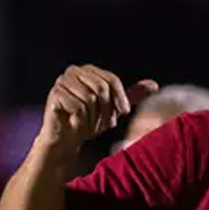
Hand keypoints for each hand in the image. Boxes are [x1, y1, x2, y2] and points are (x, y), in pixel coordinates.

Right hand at [38, 64, 158, 154]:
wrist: (66, 139)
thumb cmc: (89, 122)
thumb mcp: (114, 109)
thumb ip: (131, 96)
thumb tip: (154, 85)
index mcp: (88, 70)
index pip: (111, 79)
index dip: (120, 98)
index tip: (124, 112)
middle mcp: (73, 71)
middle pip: (101, 88)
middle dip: (106, 110)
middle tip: (102, 124)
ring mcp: (62, 81)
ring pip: (90, 98)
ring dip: (93, 118)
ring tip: (88, 124)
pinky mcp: (55, 94)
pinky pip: (78, 107)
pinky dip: (80, 120)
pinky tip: (75, 123)